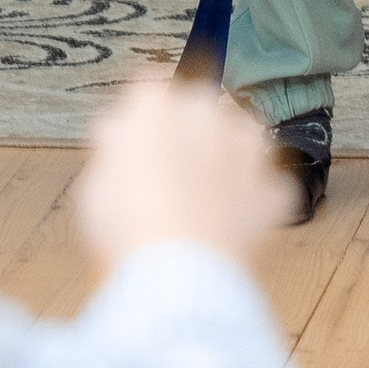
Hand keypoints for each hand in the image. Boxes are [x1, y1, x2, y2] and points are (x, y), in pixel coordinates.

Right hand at [75, 73, 293, 270]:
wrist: (178, 271)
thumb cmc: (127, 227)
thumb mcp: (95, 185)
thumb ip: (114, 151)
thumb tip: (120, 138)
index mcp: (154, 104)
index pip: (147, 96)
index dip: (140, 126)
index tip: (135, 150)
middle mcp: (207, 112)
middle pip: (198, 112)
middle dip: (188, 137)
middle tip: (169, 179)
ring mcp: (247, 148)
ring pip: (239, 142)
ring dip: (227, 162)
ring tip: (204, 204)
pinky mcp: (273, 186)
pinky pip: (264, 188)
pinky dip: (253, 203)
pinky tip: (230, 227)